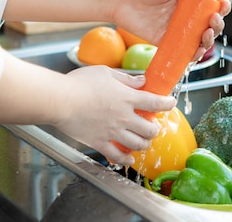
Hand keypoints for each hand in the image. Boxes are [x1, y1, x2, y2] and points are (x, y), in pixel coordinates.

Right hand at [54, 66, 175, 164]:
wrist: (60, 100)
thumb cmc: (80, 83)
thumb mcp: (105, 73)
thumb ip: (126, 79)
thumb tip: (142, 81)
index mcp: (127, 98)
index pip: (155, 102)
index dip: (167, 103)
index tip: (171, 103)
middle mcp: (124, 117)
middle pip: (150, 129)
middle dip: (155, 129)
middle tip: (153, 126)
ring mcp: (113, 132)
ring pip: (138, 144)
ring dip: (144, 144)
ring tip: (144, 141)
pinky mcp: (100, 142)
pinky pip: (117, 156)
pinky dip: (126, 159)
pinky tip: (129, 158)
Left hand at [112, 0, 230, 59]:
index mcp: (186, 0)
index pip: (210, 6)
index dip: (221, 7)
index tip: (224, 5)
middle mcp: (184, 17)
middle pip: (208, 24)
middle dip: (218, 24)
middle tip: (214, 19)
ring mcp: (176, 31)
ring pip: (200, 40)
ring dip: (209, 39)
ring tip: (206, 33)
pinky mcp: (166, 42)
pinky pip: (184, 52)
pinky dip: (194, 54)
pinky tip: (198, 50)